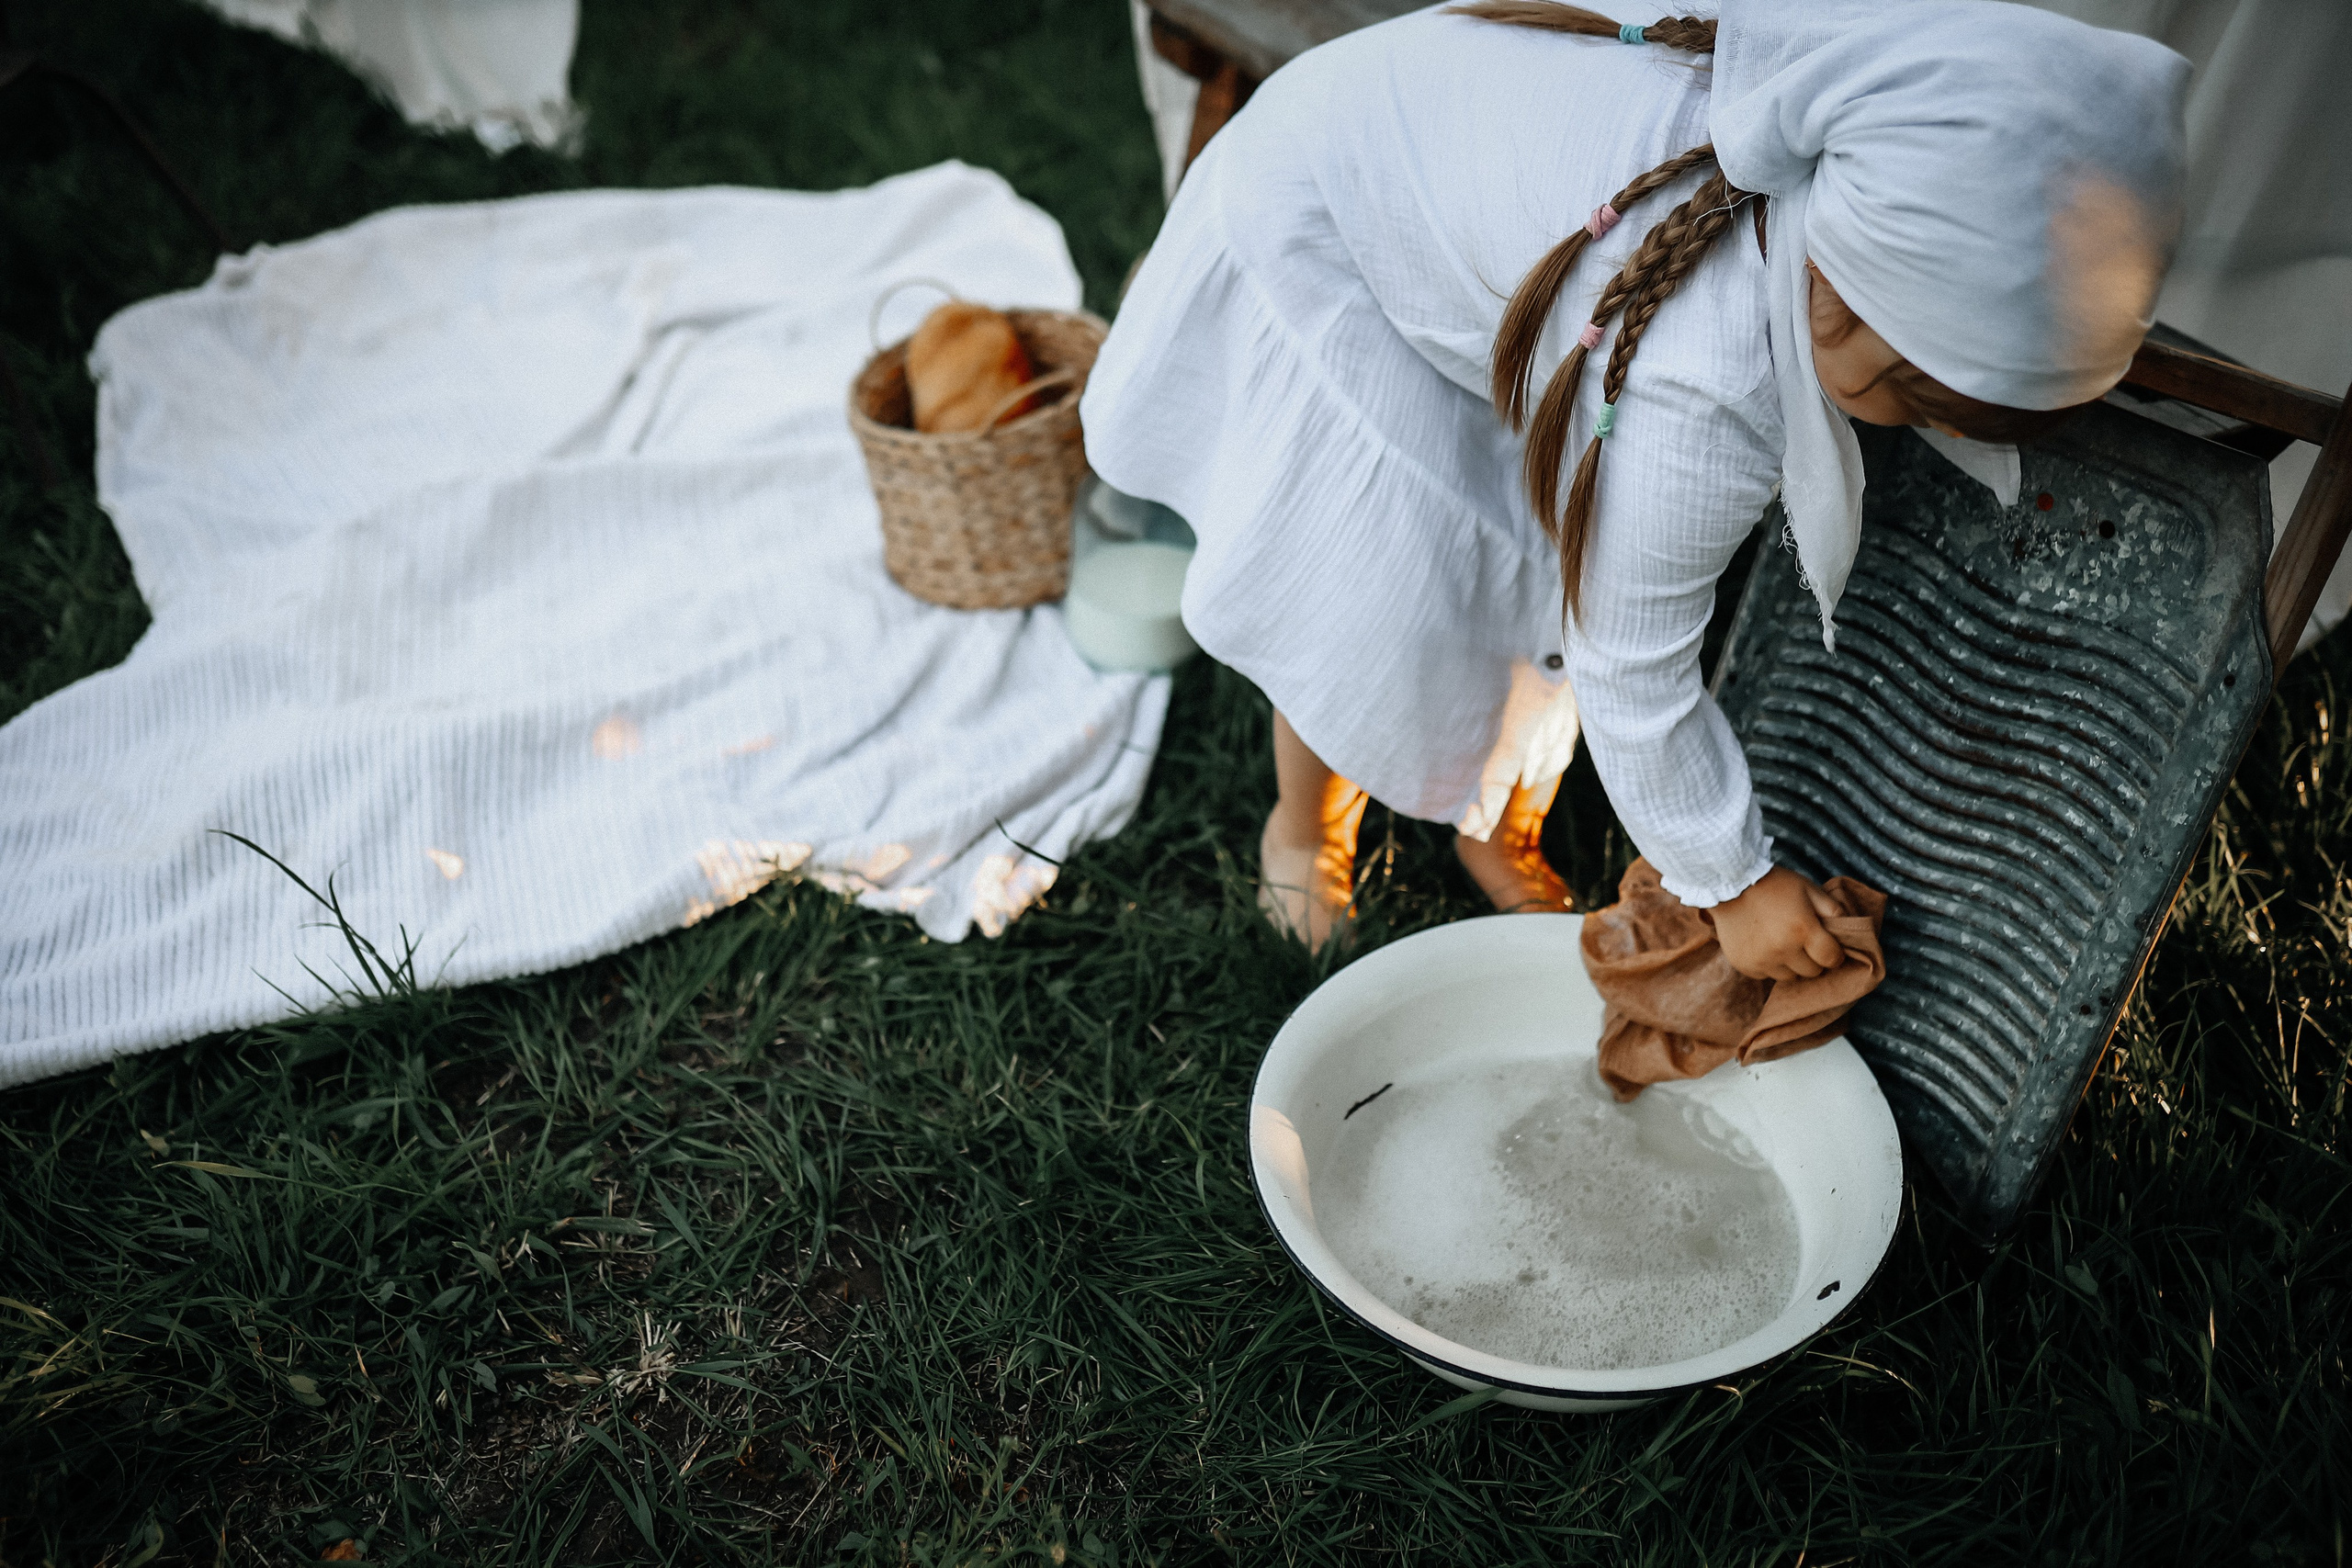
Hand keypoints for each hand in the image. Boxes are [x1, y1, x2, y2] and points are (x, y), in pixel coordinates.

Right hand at [1710, 866, 1848, 980]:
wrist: (1728, 884)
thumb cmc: (1773, 884)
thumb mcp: (1808, 888)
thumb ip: (1832, 909)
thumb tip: (1848, 930)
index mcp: (1802, 930)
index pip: (1832, 959)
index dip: (1834, 954)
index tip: (1829, 946)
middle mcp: (1783, 950)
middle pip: (1812, 972)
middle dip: (1813, 959)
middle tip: (1804, 942)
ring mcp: (1762, 960)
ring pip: (1789, 977)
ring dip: (1791, 964)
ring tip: (1782, 943)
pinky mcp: (1745, 966)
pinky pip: (1766, 975)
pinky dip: (1769, 964)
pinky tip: (1763, 944)